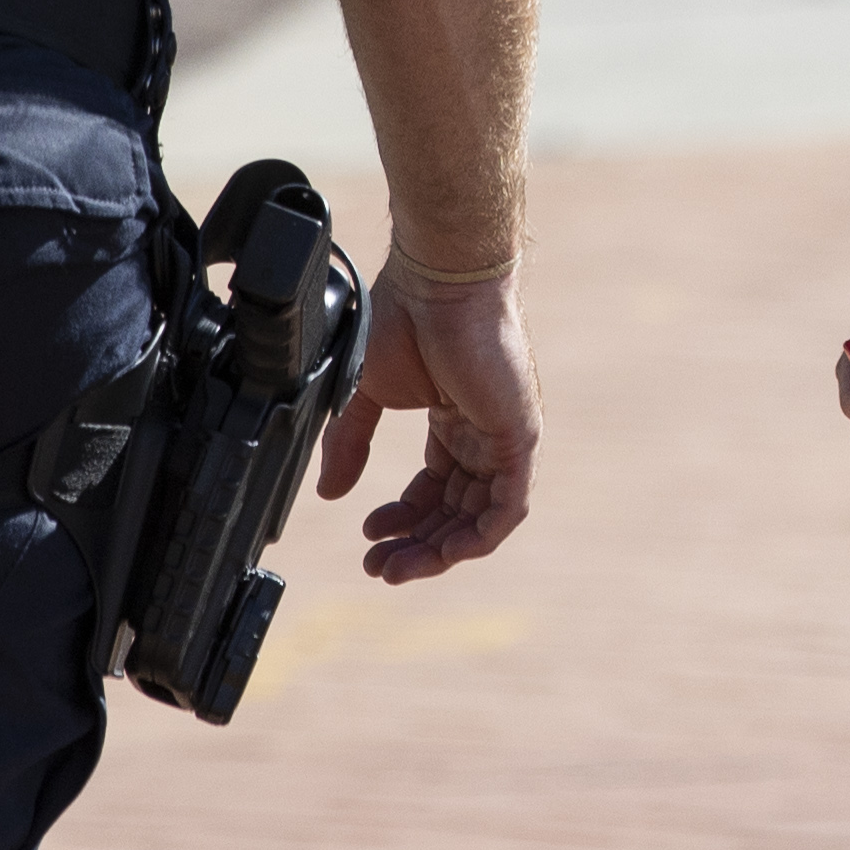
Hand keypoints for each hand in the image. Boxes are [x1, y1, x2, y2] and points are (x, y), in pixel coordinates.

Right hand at [317, 262, 535, 581]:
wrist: (437, 282)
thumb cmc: (405, 318)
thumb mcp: (365, 393)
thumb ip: (349, 443)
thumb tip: (329, 492)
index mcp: (451, 419)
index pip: (434, 487)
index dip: (403, 518)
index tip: (367, 533)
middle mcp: (481, 433)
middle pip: (455, 509)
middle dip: (416, 544)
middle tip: (378, 566)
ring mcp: (504, 437)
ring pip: (481, 517)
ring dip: (439, 550)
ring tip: (395, 567)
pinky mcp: (519, 437)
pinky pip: (509, 506)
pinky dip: (480, 536)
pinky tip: (443, 552)